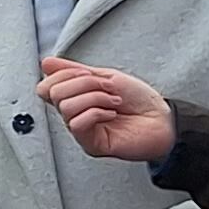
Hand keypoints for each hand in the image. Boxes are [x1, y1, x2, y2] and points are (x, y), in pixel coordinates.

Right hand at [39, 60, 172, 165]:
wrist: (163, 118)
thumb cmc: (140, 100)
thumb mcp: (105, 76)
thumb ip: (74, 70)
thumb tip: (46, 63)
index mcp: (75, 98)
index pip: (46, 86)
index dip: (64, 75)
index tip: (87, 73)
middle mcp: (74, 115)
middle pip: (54, 93)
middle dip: (85, 83)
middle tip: (107, 88)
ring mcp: (81, 130)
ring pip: (65, 107)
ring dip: (95, 98)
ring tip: (113, 101)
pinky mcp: (91, 144)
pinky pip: (77, 124)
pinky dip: (97, 112)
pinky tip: (112, 114)